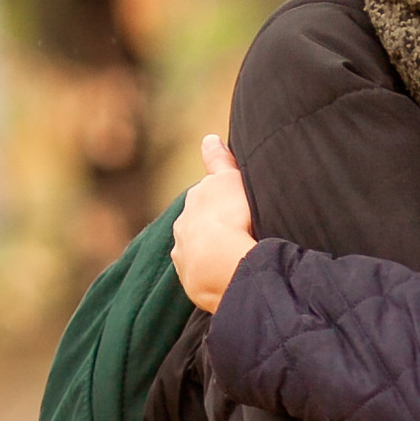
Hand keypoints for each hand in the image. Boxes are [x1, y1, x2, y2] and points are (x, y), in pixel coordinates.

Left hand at [172, 134, 257, 311]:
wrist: (222, 260)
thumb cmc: (232, 215)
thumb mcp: (230, 179)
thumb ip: (219, 160)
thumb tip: (208, 138)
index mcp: (193, 202)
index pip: (205, 199)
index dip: (221, 203)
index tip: (234, 210)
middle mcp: (182, 228)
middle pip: (198, 226)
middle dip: (212, 229)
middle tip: (238, 235)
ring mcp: (184, 257)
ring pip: (197, 252)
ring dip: (210, 255)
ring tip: (233, 261)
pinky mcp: (190, 282)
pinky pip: (203, 277)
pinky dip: (213, 277)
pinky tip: (229, 278)